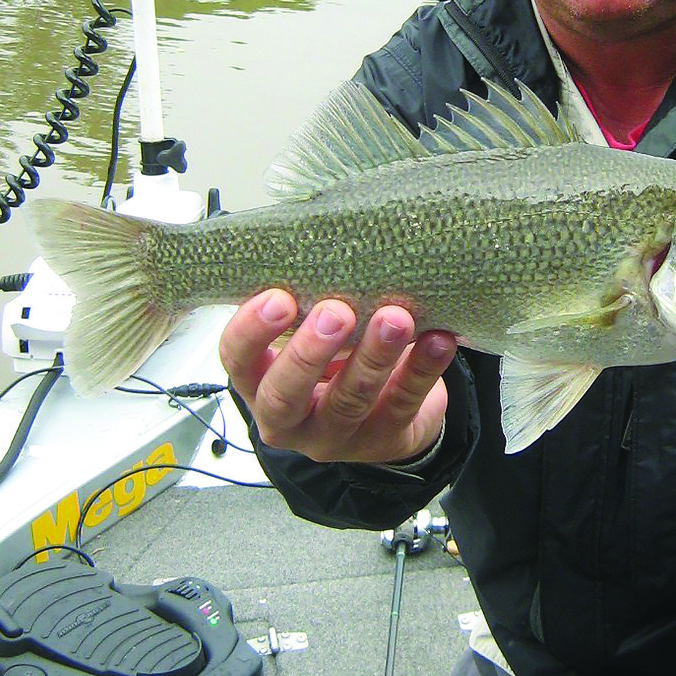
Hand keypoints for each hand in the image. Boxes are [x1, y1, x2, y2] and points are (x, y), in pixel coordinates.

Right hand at [220, 290, 456, 464]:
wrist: (384, 415)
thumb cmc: (336, 358)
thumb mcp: (308, 334)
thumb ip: (307, 301)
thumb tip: (323, 235)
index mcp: (260, 383)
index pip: (236, 362)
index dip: (251, 332)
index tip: (279, 297)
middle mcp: (290, 419)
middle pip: (284, 395)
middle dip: (309, 352)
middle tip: (336, 312)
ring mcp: (337, 436)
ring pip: (350, 401)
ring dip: (373, 356)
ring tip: (395, 317)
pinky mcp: (385, 440)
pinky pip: (404, 404)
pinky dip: (423, 369)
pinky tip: (438, 340)